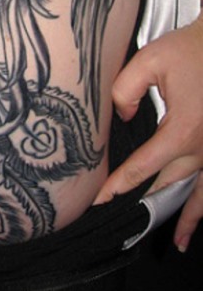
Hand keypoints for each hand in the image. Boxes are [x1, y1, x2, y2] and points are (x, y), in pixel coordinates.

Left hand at [94, 13, 202, 251]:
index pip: (142, 168)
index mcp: (182, 131)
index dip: (117, 186)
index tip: (98, 200)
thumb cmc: (192, 49)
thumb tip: (121, 116)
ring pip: (199, 192)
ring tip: (179, 241)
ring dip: (187, 217)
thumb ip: (124, 89)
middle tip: (120, 222)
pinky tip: (202, 216)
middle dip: (142, 202)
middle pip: (167, 184)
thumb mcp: (150, 61)